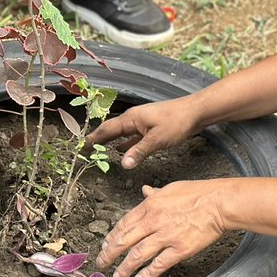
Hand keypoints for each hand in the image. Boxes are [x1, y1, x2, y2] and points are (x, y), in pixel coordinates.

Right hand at [87, 97, 201, 168]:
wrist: (195, 112)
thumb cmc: (177, 122)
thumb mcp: (157, 139)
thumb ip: (139, 151)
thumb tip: (123, 164)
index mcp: (131, 118)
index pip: (107, 129)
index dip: (94, 138)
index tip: (81, 146)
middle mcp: (133, 118)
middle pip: (111, 130)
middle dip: (98, 139)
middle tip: (85, 149)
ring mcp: (141, 122)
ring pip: (121, 133)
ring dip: (110, 141)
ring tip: (98, 150)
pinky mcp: (150, 127)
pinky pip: (132, 136)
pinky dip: (124, 143)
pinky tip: (121, 150)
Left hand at [96, 181, 226, 276]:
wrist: (219, 203)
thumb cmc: (198, 193)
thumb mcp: (170, 189)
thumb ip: (154, 194)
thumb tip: (145, 191)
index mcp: (149, 206)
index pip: (124, 224)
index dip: (112, 237)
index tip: (105, 246)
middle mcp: (153, 222)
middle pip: (125, 241)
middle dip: (110, 254)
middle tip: (102, 263)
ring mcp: (166, 236)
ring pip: (138, 255)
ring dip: (125, 268)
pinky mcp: (180, 249)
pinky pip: (159, 264)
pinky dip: (147, 274)